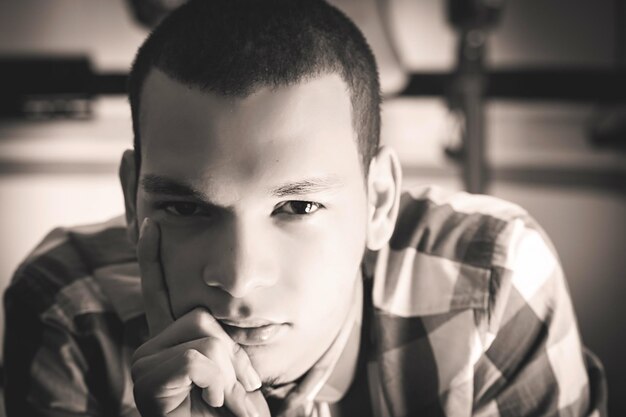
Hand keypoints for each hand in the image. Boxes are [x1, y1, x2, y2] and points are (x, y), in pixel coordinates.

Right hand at [131, 218, 269, 416]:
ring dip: (229, 378)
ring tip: (221, 405)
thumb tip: (319, 355)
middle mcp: (153, 350)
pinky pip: (198, 359)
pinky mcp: (147, 383)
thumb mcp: (250, 390)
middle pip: (203, 317)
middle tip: (234, 396)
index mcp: (174, 345)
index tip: (150, 224)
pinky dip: (219, 386)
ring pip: (204, 337)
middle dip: (235, 359)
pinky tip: (208, 407)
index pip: (160, 292)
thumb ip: (258, 364)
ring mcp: (147, 366)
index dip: (153, 259)